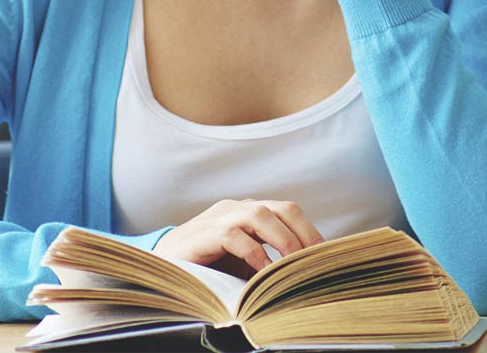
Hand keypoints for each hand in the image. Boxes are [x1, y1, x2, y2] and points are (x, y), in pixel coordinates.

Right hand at [158, 199, 326, 277]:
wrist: (162, 266)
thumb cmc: (206, 267)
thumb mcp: (241, 263)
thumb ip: (265, 262)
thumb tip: (299, 277)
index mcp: (251, 211)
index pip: (289, 211)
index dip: (309, 230)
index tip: (324, 255)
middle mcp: (238, 208)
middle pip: (281, 208)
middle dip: (302, 233)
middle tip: (314, 260)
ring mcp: (220, 217)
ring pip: (260, 215)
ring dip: (282, 240)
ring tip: (292, 264)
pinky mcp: (203, 234)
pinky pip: (233, 236)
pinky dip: (252, 253)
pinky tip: (261, 272)